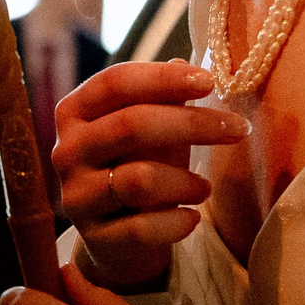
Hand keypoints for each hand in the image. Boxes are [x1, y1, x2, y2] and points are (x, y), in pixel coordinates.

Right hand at [51, 62, 243, 287]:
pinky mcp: (94, 237)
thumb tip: (185, 65)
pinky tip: (191, 218)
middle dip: (193, 124)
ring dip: (186, 182)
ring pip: (140, 180)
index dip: (163, 79)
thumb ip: (165, 99)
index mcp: (75, 112)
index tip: (209, 82)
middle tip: (237, 129)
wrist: (118, 240)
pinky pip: (143, 228)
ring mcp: (76, 196)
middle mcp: (67, 151)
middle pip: (131, 125)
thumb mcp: (152, 130)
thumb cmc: (138, 168)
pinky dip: (178, 222)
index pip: (115, 83)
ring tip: (204, 188)